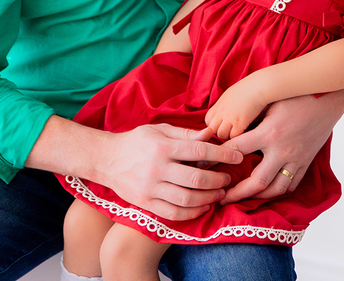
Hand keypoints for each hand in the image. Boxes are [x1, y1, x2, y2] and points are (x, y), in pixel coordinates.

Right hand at [92, 124, 242, 220]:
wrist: (105, 160)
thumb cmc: (136, 141)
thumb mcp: (158, 130)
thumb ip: (185, 134)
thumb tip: (210, 134)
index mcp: (162, 147)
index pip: (199, 151)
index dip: (222, 155)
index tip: (237, 157)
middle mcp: (157, 168)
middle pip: (196, 179)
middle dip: (218, 181)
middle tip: (228, 179)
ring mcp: (150, 188)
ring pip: (187, 199)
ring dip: (209, 198)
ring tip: (219, 194)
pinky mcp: (146, 203)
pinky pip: (174, 213)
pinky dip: (192, 213)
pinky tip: (202, 207)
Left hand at [205, 78, 267, 140]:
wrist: (257, 87)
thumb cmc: (247, 88)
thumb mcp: (230, 95)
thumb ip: (224, 105)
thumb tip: (223, 111)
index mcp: (219, 105)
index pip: (208, 121)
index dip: (214, 125)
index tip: (223, 125)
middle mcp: (222, 112)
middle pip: (213, 129)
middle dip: (219, 132)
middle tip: (230, 131)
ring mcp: (230, 118)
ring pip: (222, 135)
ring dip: (228, 135)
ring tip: (237, 132)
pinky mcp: (240, 123)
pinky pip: (233, 136)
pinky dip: (237, 136)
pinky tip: (244, 131)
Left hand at [219, 86, 343, 203]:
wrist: (329, 98)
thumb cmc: (296, 94)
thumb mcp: (269, 101)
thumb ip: (249, 117)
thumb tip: (227, 125)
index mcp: (270, 133)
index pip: (238, 150)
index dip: (219, 157)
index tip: (206, 163)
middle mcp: (283, 150)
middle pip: (257, 181)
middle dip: (237, 193)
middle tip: (221, 197)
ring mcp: (297, 159)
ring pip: (276, 189)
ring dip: (257, 197)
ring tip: (242, 199)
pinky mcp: (306, 162)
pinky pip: (291, 184)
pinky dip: (277, 191)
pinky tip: (267, 192)